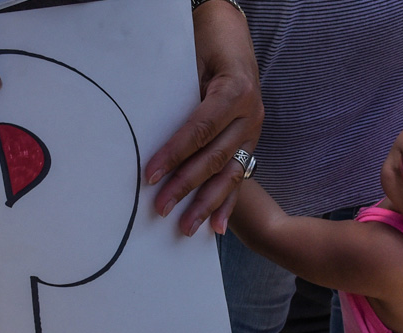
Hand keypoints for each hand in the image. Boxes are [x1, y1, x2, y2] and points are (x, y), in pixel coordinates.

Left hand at [144, 0, 262, 236]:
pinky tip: (216, 228)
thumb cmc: (205, 43)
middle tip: (161, 208)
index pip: (199, 130)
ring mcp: (254, 130)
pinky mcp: (251, 142)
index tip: (149, 175)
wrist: (232, 34)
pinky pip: (239, 176)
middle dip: (186, 186)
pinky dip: (227, 203)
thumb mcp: (192, 59)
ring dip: (207, 204)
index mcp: (235, 91)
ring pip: (229, 173)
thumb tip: (149, 129)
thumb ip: (179, 93)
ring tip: (186, 228)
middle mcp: (250, 114)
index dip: (174, 154)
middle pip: (214, 157)